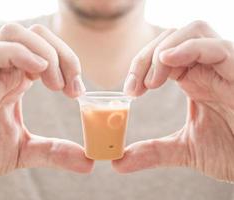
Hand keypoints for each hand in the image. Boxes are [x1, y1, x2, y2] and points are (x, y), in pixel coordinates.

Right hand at [0, 24, 92, 181]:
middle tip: (72, 85)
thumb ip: (56, 152)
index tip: (78, 91)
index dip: (69, 62)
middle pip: (37, 35)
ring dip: (46, 53)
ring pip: (16, 33)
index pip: (48, 50)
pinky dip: (20, 54)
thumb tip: (88, 162)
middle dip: (64, 54)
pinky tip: (39, 71)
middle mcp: (5, 70)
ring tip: (55, 84)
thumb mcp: (26, 151)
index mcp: (18, 80)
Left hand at [112, 21, 233, 181]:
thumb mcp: (184, 150)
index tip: (130, 92)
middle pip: (171, 38)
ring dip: (163, 52)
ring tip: (151, 83)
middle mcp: (207, 68)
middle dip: (145, 57)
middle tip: (134, 88)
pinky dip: (188, 48)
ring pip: (191, 33)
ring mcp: (224, 66)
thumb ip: (152, 152)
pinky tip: (166, 60)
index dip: (140, 66)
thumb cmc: (230, 152)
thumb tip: (119, 163)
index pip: (162, 55)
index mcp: (194, 79)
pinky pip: (215, 46)